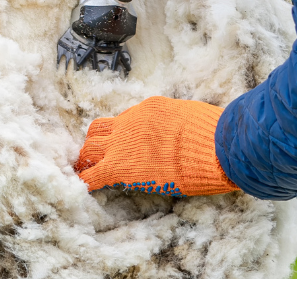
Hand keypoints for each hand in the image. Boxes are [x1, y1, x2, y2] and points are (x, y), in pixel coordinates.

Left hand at [73, 96, 239, 196]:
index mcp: (148, 109)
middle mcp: (130, 123)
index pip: (124, 120)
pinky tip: (84, 187)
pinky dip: (85, 180)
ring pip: (88, 149)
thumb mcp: (191, 117)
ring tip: (88, 171)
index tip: (126, 145)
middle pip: (99, 130)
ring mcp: (121, 144)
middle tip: (100, 157)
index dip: (123, 134)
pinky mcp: (120, 168)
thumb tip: (179, 135)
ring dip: (88, 159)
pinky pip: (92, 175)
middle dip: (98, 143)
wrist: (212, 147)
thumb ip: (176, 124)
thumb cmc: (212, 134)